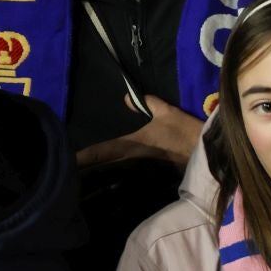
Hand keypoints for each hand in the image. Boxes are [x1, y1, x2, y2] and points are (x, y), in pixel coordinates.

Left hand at [74, 94, 201, 169]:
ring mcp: (138, 168)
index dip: (80, 156)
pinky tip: (111, 174)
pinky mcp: (149, 172)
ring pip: (111, 171)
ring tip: (81, 173)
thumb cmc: (183, 133)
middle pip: (101, 165)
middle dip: (84, 167)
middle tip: (65, 169)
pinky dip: (115, 172)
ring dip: (98, 171)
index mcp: (129, 145)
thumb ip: (149, 104)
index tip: (64, 160)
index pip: (99, 151)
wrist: (205, 152)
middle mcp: (129, 159)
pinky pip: (124, 172)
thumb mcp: (167, 113)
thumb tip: (128, 96)